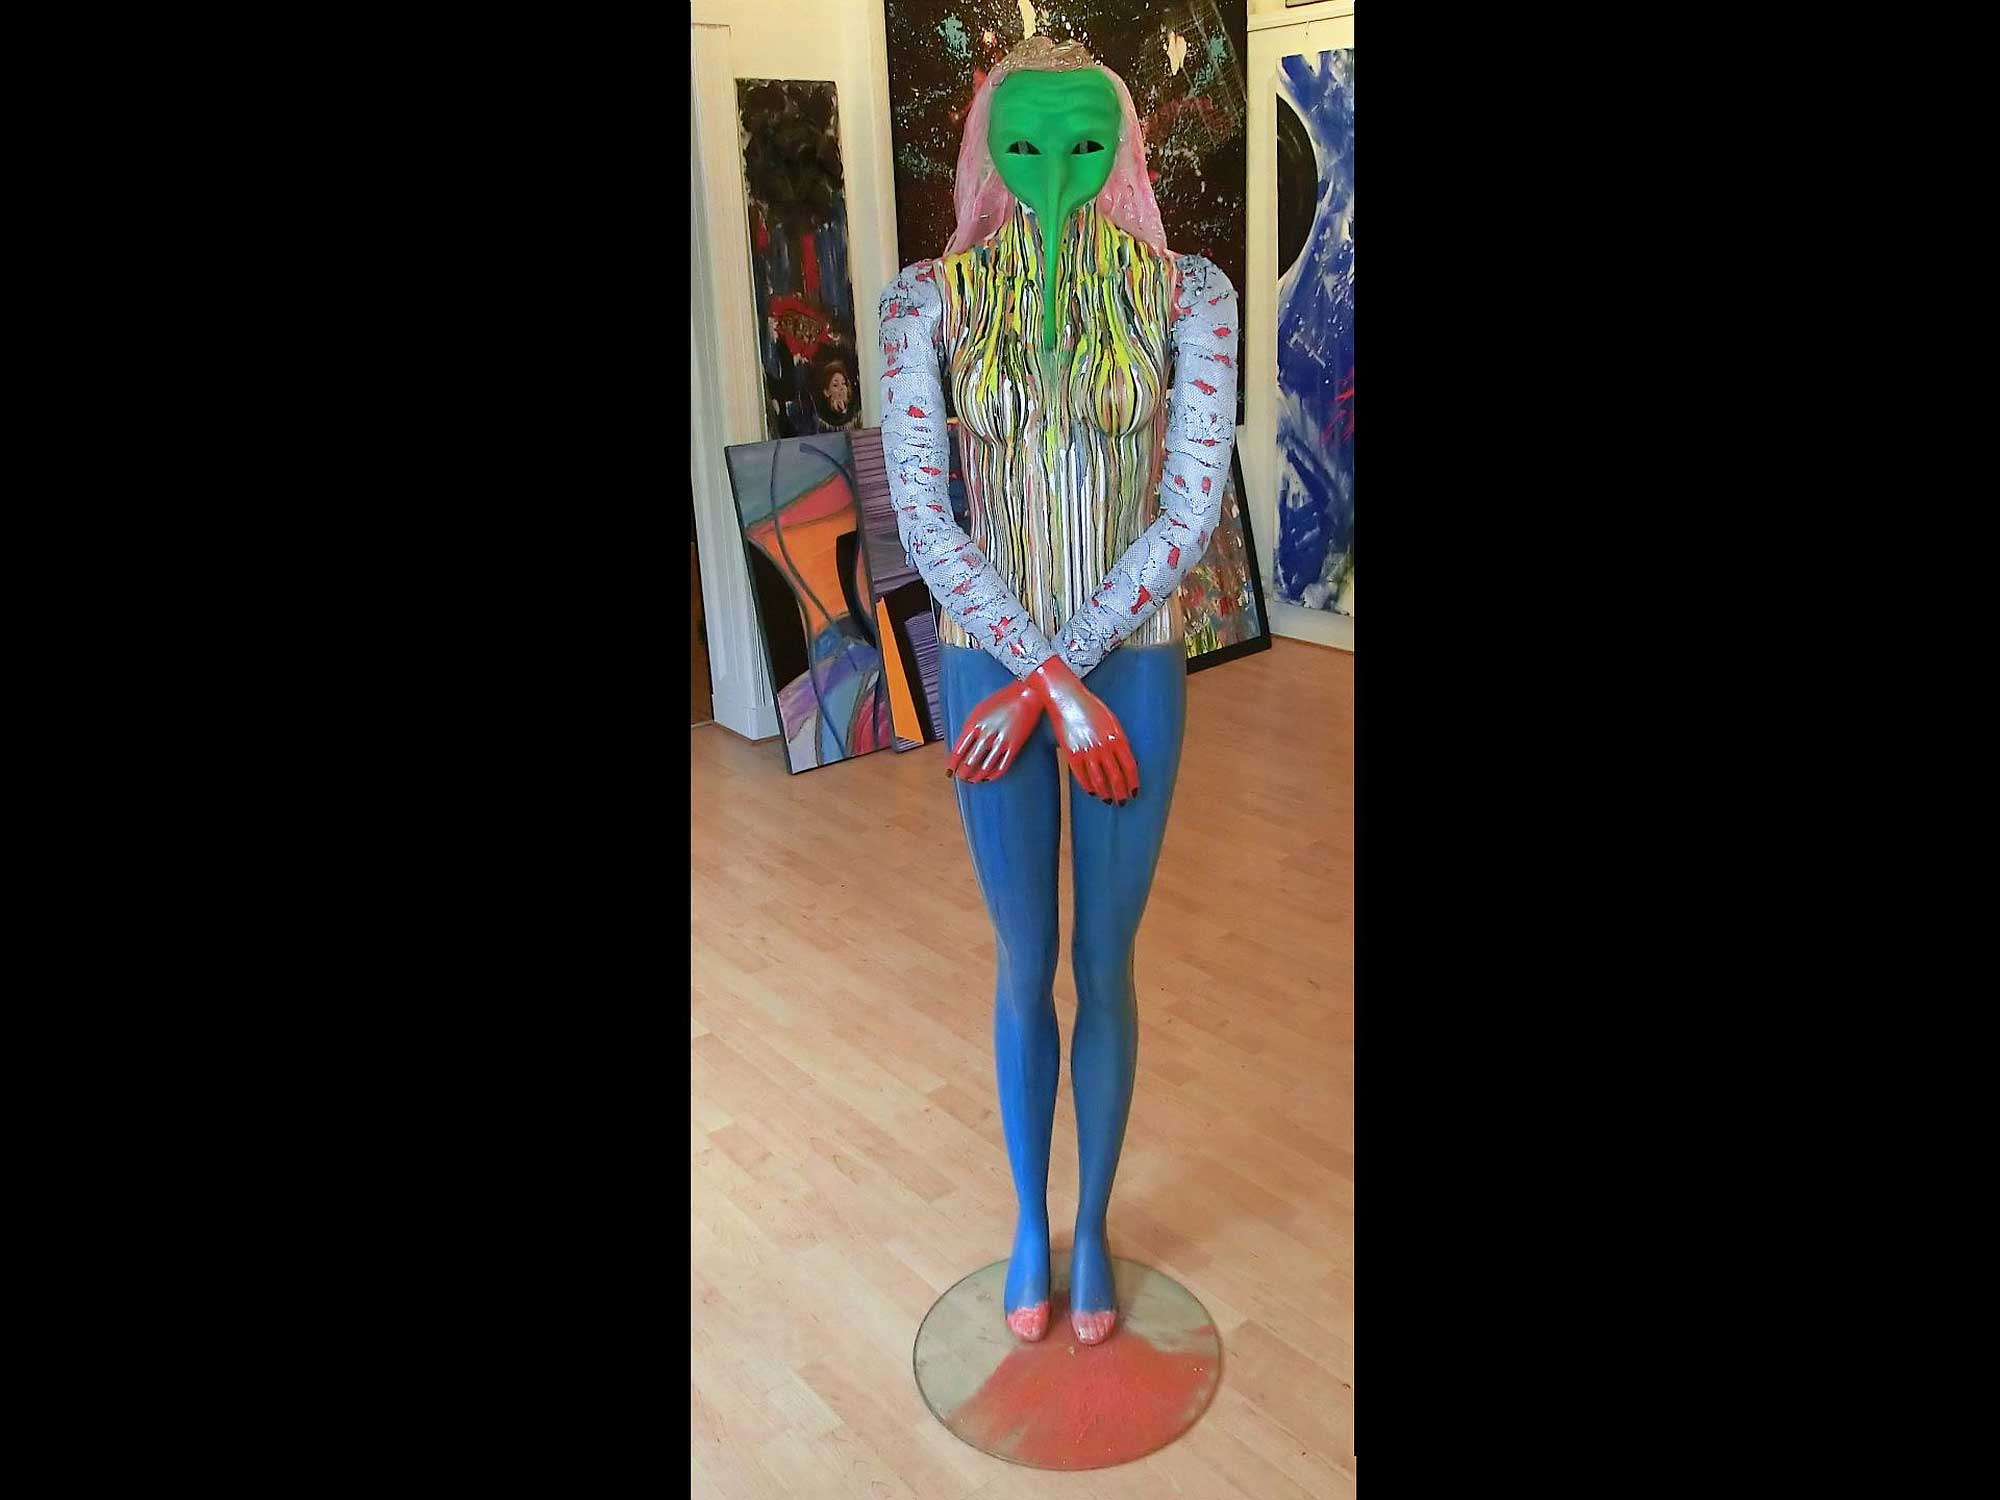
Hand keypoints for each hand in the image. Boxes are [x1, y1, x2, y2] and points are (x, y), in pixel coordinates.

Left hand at [947, 680, 1044, 782]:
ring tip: (972, 780)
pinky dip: (993, 775)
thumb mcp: (979, 710)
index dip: (952, 764)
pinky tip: (989, 778)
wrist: (1026, 694)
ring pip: (984, 768)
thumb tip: (962, 745)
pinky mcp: (1014, 746)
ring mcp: (1001, 741)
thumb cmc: (1001, 700)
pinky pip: (1002, 767)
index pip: (958, 751)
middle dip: (963, 774)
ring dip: (976, 777)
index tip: (950, 771)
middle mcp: (986, 734)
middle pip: (969, 762)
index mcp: (974, 724)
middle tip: (961, 777)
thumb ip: (970, 727)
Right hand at [1027, 656, 1139, 804]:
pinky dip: (1088, 787)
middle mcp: (1104, 746)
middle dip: (1121, 792)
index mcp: (1117, 737)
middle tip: (1123, 801)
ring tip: (1108, 800)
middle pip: (1116, 777)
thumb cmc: (1091, 707)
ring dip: (1105, 793)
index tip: (1135, 791)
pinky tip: (1092, 792)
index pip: (1130, 766)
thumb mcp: (1112, 721)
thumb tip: (1128, 760)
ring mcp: (1087, 751)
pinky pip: (1082, 776)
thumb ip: (1121, 740)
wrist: (1067, 698)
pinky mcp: (1072, 754)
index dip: (1133, 782)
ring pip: (1099, 780)